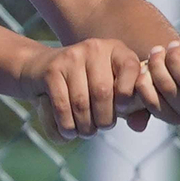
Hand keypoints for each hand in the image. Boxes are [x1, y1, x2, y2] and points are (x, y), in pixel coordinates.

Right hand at [19, 37, 149, 140]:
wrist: (40, 68)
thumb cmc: (85, 84)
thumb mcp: (111, 90)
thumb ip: (132, 108)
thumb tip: (139, 126)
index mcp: (115, 50)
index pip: (131, 69)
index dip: (128, 94)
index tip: (121, 110)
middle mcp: (94, 48)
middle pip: (103, 92)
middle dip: (104, 120)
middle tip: (101, 128)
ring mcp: (71, 57)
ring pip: (81, 102)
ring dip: (85, 127)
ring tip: (86, 132)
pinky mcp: (51, 70)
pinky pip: (62, 105)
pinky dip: (66, 125)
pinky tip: (69, 131)